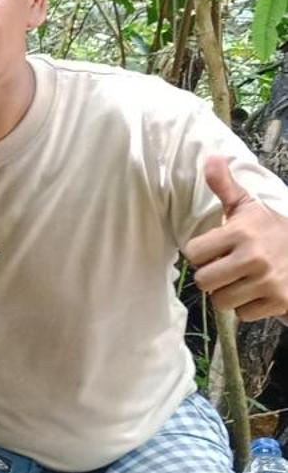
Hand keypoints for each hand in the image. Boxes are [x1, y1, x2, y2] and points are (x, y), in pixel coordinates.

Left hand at [182, 156, 287, 320]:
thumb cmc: (272, 229)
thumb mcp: (250, 205)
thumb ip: (225, 185)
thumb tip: (211, 158)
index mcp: (241, 232)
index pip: (193, 253)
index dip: (201, 253)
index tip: (214, 250)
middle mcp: (254, 257)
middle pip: (204, 281)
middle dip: (212, 277)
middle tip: (226, 268)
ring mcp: (268, 282)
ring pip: (221, 301)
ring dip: (228, 294)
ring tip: (242, 280)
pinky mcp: (279, 302)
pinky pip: (243, 315)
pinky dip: (248, 307)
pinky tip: (258, 292)